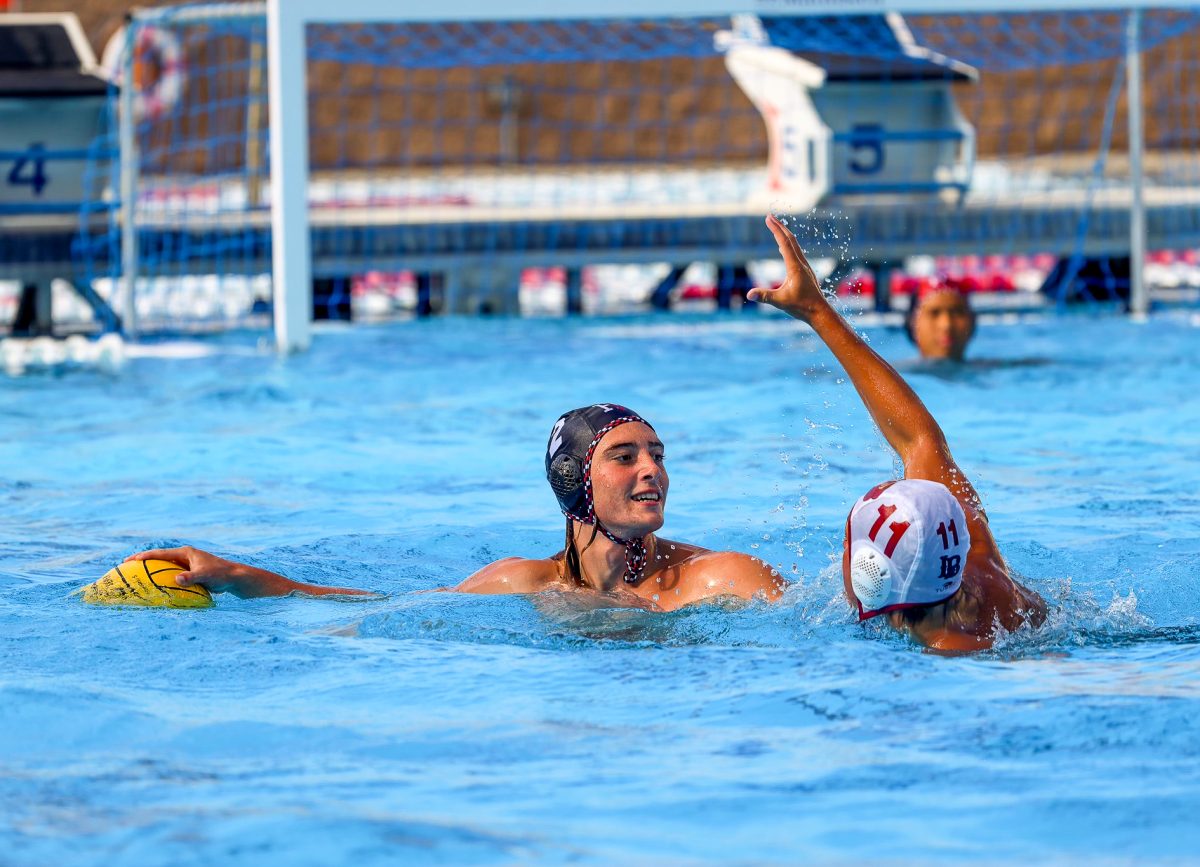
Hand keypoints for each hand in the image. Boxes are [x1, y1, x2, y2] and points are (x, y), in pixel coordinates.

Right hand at [126, 546, 248, 593]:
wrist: (236, 578)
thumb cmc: (222, 575)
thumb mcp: (205, 575)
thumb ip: (191, 577)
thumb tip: (177, 579)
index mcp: (186, 553)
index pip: (161, 554)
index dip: (144, 557)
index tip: (130, 561)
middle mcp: (186, 557)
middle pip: (160, 559)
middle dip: (144, 562)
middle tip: (126, 568)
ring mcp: (188, 565)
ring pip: (166, 568)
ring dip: (152, 572)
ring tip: (137, 579)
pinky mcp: (192, 574)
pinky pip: (173, 576)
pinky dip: (163, 581)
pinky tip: (157, 590)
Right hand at [746, 214, 826, 319]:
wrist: (819, 312)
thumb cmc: (801, 307)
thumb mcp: (780, 302)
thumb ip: (764, 296)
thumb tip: (749, 294)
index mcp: (795, 267)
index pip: (784, 243)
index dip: (775, 230)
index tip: (768, 218)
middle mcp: (801, 263)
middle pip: (791, 240)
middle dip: (779, 227)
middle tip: (770, 217)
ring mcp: (804, 267)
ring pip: (795, 245)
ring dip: (784, 235)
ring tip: (776, 228)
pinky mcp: (805, 271)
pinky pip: (796, 253)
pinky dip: (788, 245)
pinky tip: (784, 248)